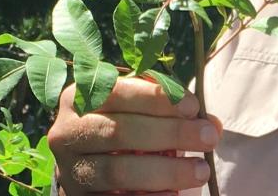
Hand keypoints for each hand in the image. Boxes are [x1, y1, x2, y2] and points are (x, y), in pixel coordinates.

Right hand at [46, 76, 223, 194]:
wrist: (86, 168)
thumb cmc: (120, 129)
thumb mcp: (137, 111)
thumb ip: (169, 109)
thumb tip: (210, 123)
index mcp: (78, 98)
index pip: (116, 92)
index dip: (156, 98)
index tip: (192, 106)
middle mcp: (66, 133)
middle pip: (119, 132)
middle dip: (170, 133)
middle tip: (208, 138)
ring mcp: (70, 170)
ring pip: (118, 171)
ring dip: (166, 171)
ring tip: (200, 171)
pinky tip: (175, 195)